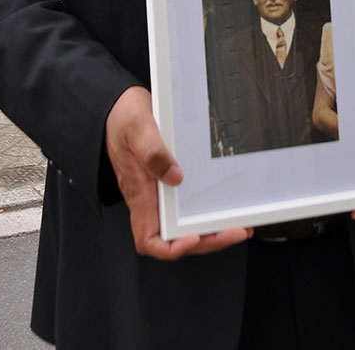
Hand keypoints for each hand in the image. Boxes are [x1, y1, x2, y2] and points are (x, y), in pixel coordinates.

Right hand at [105, 86, 251, 258]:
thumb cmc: (123, 116)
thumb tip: (175, 177)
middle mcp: (148, 197)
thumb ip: (153, 152)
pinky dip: (205, 211)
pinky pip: (185, 205)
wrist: (117, 106)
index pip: (149, 239)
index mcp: (139, 190)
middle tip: (235, 231)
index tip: (193, 238)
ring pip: (183, 224)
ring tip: (238, 226)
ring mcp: (157, 191)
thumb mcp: (137, 127)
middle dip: (207, 240)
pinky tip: (222, 206)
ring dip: (210, 230)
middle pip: (175, 237)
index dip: (171, 248)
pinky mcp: (165, 180)